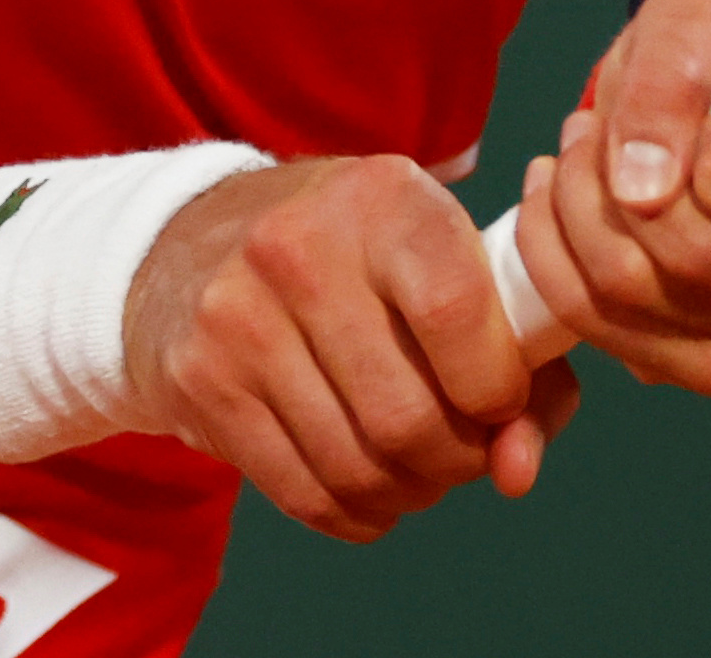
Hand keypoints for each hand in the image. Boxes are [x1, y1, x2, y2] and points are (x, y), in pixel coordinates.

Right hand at [124, 155, 581, 541]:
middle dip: (457, 460)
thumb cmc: (356, 259)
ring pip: (356, 468)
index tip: (502, 403)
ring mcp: (239, 317)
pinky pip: (303, 494)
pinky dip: (356, 512)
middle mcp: (300, 248)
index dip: (499, 388)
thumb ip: (514, 358)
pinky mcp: (201, 382)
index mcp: (382, 198)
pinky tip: (366, 486)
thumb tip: (518, 470)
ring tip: (415, 466)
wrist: (192, 241)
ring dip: (408, 492)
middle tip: (461, 449)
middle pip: (406, 415)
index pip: (456, 313)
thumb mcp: (438, 259)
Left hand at [508, 0, 710, 393]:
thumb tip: (641, 189)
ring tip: (573, 152)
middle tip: (592, 125)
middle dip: (613, 178)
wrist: (699, 110)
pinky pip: (601, 328)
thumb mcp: (692, 25)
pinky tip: (554, 203)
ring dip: (573, 211)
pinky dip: (554, 257)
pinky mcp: (707, 366)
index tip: (705, 126)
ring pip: (635, 298)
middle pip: (699, 263)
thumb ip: (670, 81)